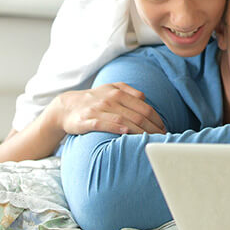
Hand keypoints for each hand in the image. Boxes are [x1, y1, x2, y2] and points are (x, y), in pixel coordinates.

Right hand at [51, 82, 165, 134]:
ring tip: (150, 140)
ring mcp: (98, 110)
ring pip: (124, 120)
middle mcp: (110, 100)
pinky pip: (103, 124)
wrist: (66, 106)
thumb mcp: (112, 89)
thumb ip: (130, 92)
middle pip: (138, 116)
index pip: (145, 108)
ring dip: (140, 132)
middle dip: (153, 129)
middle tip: (161, 139)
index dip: (157, 120)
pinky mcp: (86, 120)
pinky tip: (126, 133)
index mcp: (119, 92)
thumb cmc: (95, 99)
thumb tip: (146, 99)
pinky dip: (115, 128)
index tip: (164, 130)